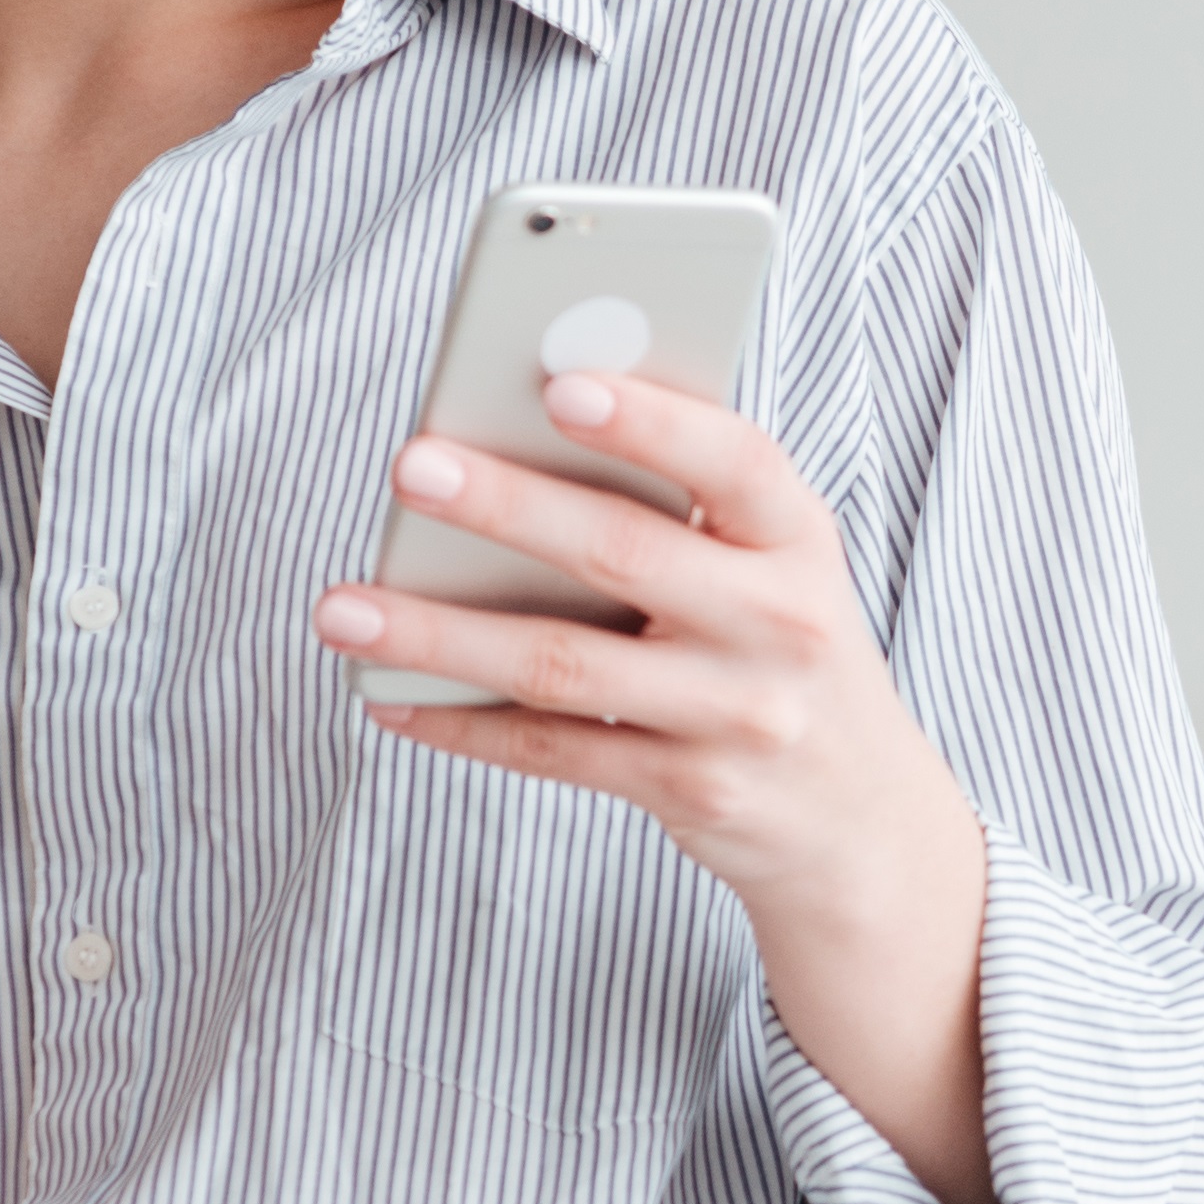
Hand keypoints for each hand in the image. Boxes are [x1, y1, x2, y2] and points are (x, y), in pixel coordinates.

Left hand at [312, 373, 1019, 1203]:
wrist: (861, 821)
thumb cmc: (778, 648)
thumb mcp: (768, 565)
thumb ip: (678, 505)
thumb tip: (512, 434)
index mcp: (798, 538)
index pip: (735, 461)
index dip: (651, 421)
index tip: (559, 382)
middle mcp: (781, 624)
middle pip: (625, 554)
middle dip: (508, 506)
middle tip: (409, 465)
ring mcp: (739, 716)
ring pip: (564, 665)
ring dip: (440, 631)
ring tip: (341, 605)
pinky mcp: (692, 793)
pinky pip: (553, 749)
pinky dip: (462, 722)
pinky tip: (388, 694)